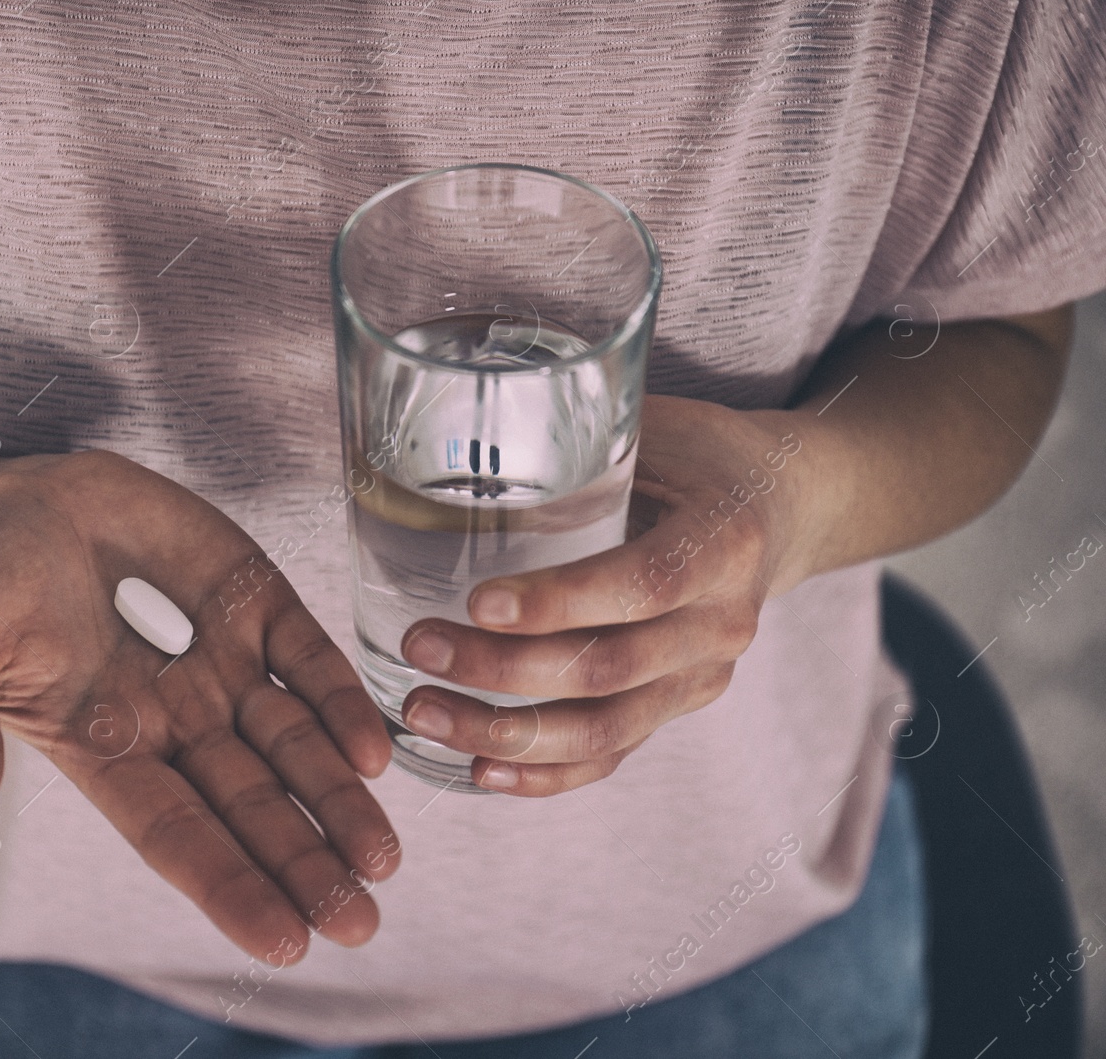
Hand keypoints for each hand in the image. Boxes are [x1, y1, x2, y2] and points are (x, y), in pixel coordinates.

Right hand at [0, 450, 400, 962]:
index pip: (173, 832)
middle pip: (248, 803)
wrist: (10, 495)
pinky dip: (340, 701)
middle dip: (303, 862)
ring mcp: (218, 662)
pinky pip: (304, 658)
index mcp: (101, 748)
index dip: (228, 884)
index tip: (286, 942)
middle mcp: (171, 719)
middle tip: (360, 921)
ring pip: (291, 742)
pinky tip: (373, 752)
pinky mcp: (252, 598)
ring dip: (336, 798)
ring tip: (381, 857)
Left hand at [397, 394, 814, 795]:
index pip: (644, 582)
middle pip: (609, 668)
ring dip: (507, 733)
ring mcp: (704, 674)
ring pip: (605, 728)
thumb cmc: (696, 453)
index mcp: (725, 538)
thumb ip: (576, 438)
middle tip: (418, 647)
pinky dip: (545, 773)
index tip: (477, 602)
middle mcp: (723, 620)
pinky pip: (613, 754)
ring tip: (423, 712)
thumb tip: (449, 429)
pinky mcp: (679, 704)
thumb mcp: (654, 426)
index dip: (560, 602)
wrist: (780, 503)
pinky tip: (479, 769)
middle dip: (503, 671)